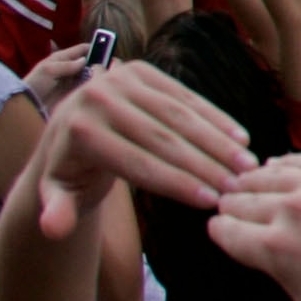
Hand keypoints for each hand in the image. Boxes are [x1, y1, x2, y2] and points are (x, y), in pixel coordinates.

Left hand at [30, 62, 257, 238]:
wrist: (67, 129)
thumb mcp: (56, 194)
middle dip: (205, 163)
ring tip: (246, 165)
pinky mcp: (141, 70)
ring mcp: (121, 78)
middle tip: (237, 186)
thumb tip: (54, 230)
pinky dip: (215, 117)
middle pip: (162, 138)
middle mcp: (99, 97)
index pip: (138, 162)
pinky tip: (239, 137)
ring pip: (179, 115)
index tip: (210, 202)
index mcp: (80, 130)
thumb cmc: (67, 171)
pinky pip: (184, 96)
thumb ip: (55, 212)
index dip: (176, 183)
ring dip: (218, 141)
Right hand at [201, 153, 300, 300]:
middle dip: (232, 204)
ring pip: (277, 174)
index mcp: (278, 251)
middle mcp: (299, 211)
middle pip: (247, 199)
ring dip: (257, 179)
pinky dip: (292, 162)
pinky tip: (284, 165)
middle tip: (225, 205)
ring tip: (246, 183)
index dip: (218, 232)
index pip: (228, 232)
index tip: (215, 230)